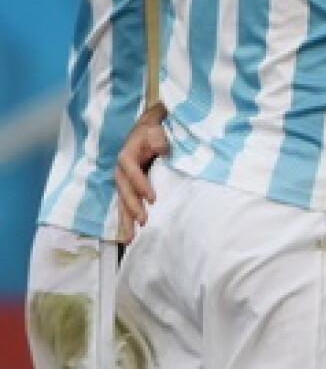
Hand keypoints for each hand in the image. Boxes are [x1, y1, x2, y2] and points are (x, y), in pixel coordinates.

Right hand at [115, 108, 169, 232]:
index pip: (133, 173)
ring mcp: (124, 181)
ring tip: (129, 238)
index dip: (141, 185)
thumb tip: (161, 148)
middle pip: (124, 191)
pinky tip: (129, 234)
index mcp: (126, 157)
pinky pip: (126, 204)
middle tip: (142, 222)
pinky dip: (127, 218)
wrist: (147, 129)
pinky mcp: (129, 188)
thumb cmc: (153, 130)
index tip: (152, 198)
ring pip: (122, 202)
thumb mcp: (155, 129)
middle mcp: (121, 171)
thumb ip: (158, 138)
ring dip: (126, 220)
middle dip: (132, 208)